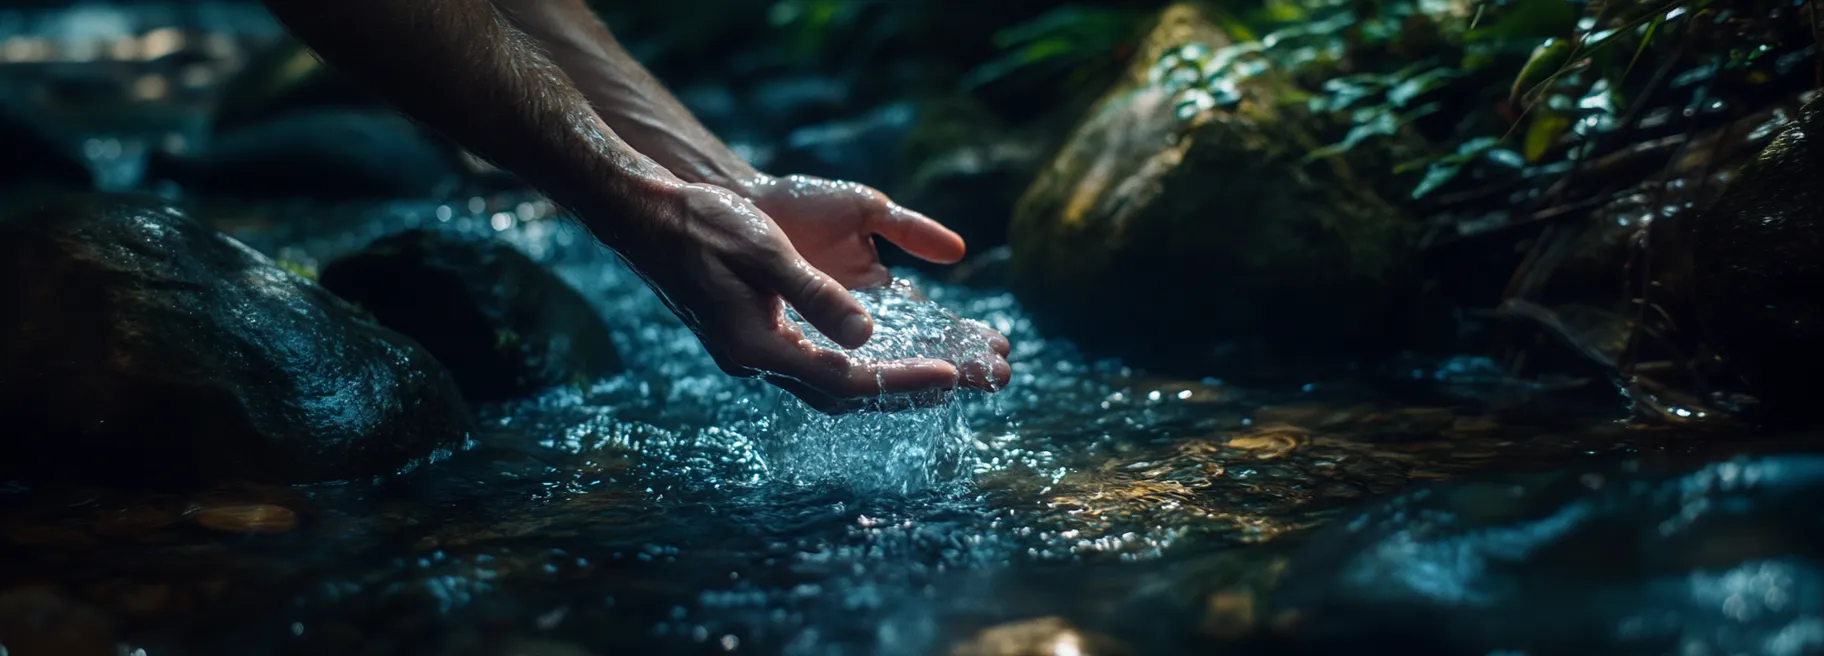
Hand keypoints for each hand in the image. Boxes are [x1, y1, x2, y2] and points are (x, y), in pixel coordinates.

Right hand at [600, 183, 1001, 411]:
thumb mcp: (766, 253)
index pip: (846, 381)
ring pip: (830, 384)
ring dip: (881, 383)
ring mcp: (753, 354)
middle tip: (960, 386)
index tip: (952, 377)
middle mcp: (757, 362)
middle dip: (902, 392)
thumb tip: (868, 332)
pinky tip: (880, 353)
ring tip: (935, 376)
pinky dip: (854, 364)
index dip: (902, 382)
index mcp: (759, 349)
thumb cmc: (704, 226)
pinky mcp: (753, 338)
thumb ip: (817, 294)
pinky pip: (815, 364)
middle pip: (843, 396)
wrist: (647, 218)